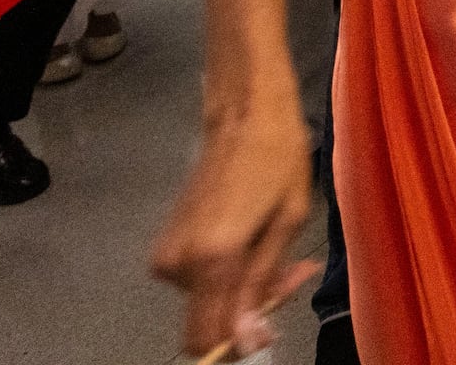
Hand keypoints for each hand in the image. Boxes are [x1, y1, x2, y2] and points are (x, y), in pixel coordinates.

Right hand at [151, 102, 317, 360]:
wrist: (243, 114)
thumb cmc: (277, 158)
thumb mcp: (288, 222)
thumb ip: (263, 284)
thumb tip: (245, 341)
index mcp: (212, 259)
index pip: (209, 339)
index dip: (240, 345)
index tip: (269, 325)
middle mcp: (179, 263)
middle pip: (207, 323)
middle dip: (248, 312)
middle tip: (289, 271)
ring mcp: (167, 252)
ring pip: (205, 300)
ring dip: (242, 285)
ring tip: (275, 243)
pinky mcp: (166, 240)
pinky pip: (198, 278)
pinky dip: (227, 269)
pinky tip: (254, 240)